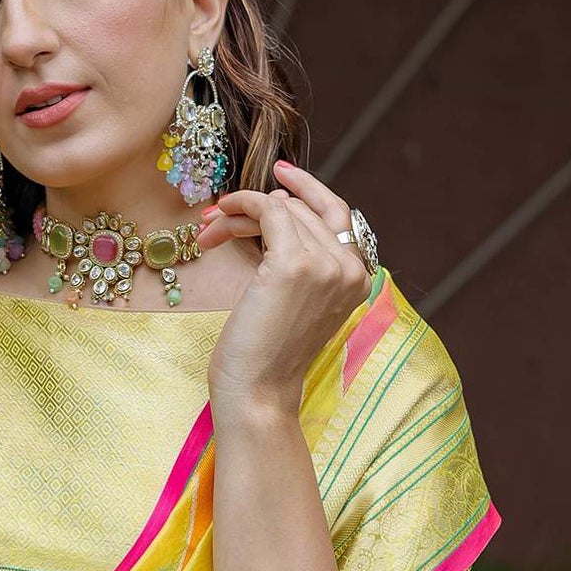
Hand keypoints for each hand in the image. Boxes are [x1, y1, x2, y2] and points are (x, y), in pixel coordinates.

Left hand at [197, 160, 375, 419]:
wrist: (258, 393)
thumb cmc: (267, 355)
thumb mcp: (296, 300)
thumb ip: (303, 257)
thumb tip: (281, 202)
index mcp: (360, 279)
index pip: (337, 217)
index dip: (306, 193)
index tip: (278, 177)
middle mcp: (352, 268)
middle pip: (306, 211)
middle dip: (259, 210)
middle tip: (218, 219)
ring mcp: (327, 264)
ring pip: (284, 209)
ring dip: (242, 212)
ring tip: (211, 230)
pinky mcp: (295, 263)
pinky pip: (269, 210)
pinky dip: (242, 205)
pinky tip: (220, 217)